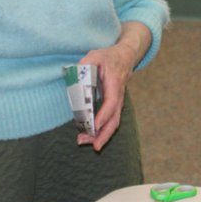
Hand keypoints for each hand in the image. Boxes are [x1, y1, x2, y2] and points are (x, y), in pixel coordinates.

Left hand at [77, 34, 141, 150]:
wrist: (125, 57)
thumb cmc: (109, 57)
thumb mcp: (96, 55)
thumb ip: (85, 63)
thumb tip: (75, 72)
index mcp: (114, 84)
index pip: (111, 103)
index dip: (103, 116)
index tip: (93, 127)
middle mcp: (118, 96)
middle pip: (115, 119)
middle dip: (104, 134)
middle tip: (94, 146)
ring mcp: (118, 102)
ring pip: (113, 122)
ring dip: (102, 135)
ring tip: (87, 143)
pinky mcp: (114, 105)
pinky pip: (110, 121)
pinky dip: (102, 130)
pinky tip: (91, 136)